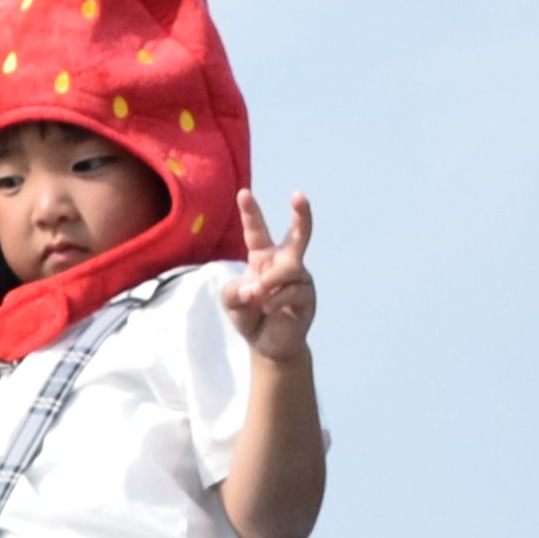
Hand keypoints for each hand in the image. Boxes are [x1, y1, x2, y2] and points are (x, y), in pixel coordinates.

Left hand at [227, 193, 316, 361]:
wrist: (268, 344)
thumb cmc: (248, 315)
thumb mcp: (231, 301)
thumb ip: (234, 291)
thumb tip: (256, 288)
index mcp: (263, 257)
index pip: (256, 231)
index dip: (250, 212)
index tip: (243, 193)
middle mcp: (285, 262)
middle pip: (297, 235)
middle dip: (301, 214)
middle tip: (299, 195)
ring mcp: (299, 278)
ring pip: (287, 268)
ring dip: (268, 283)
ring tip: (258, 298)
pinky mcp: (307, 296)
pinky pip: (292, 291)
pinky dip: (275, 300)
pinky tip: (268, 309)